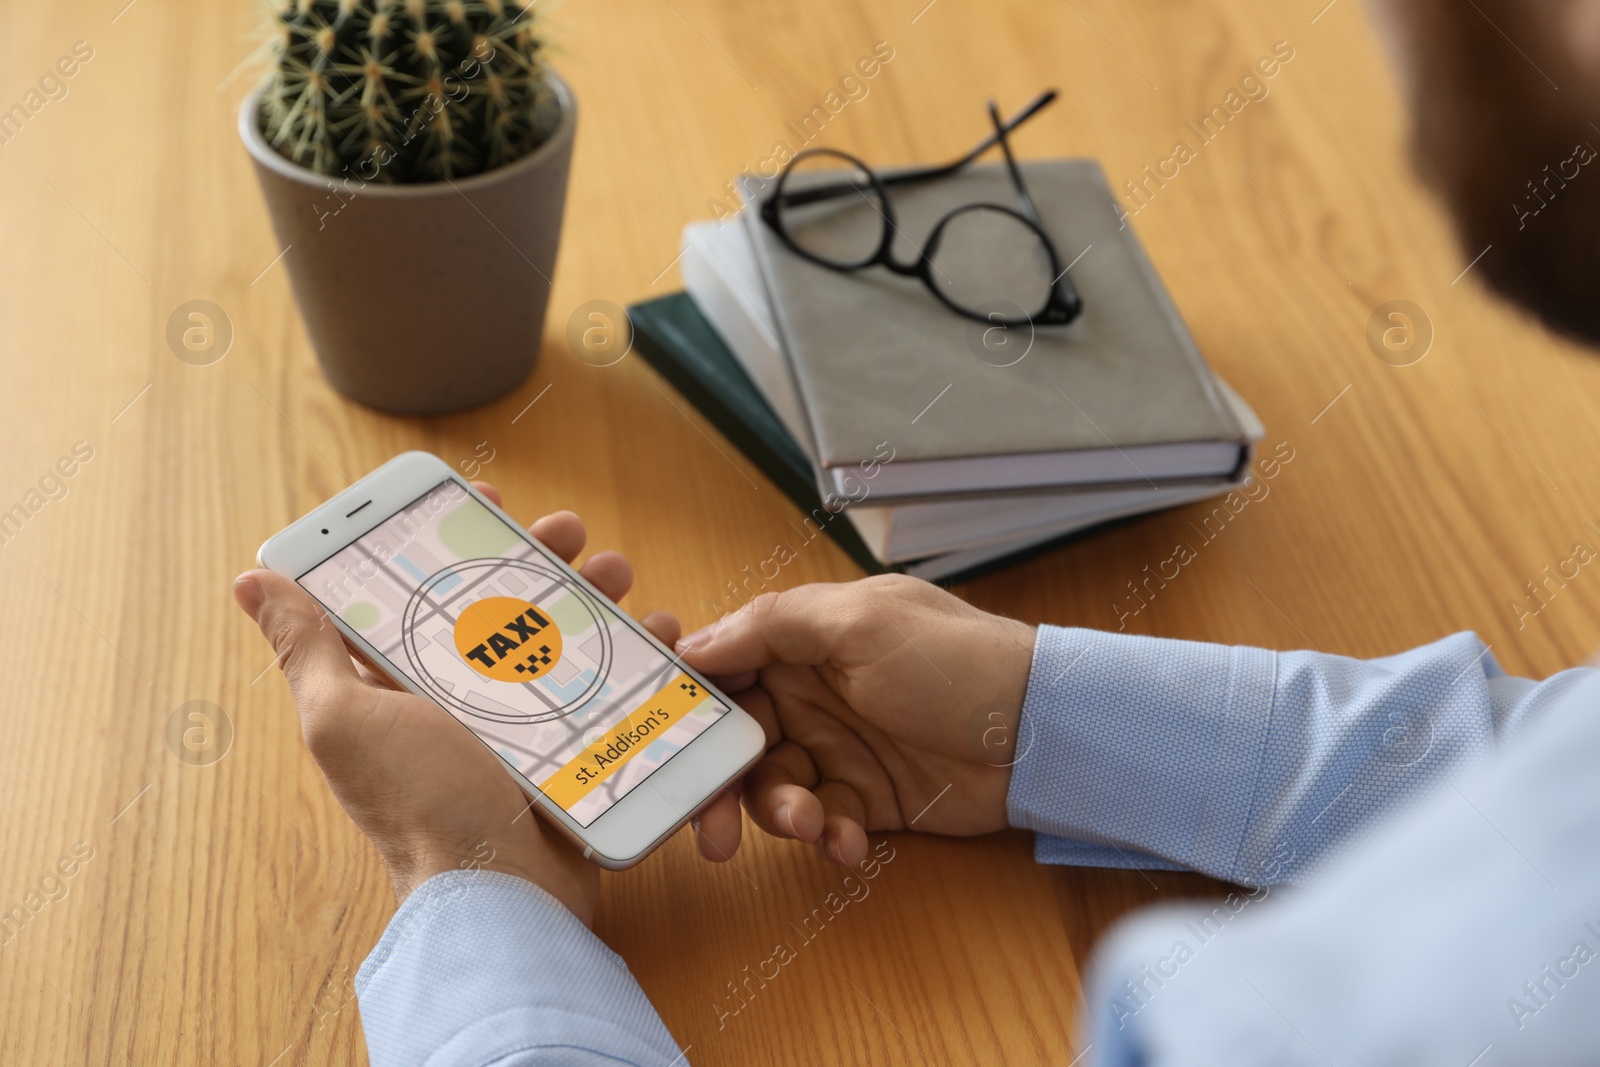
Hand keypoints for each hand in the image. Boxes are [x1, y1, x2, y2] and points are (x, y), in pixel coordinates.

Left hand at [232, 485, 685, 921]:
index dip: (453, 540)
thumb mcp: (345, 720)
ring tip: (621, 574)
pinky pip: (607, 686)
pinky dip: (636, 653)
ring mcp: (522, 724)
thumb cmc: (418, 803)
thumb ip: (306, 650)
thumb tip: (254, 580)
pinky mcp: (573, 748)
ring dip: (595, 593)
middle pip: (504, 604)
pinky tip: (658, 629)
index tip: (487, 502)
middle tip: (571, 531)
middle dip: (540, 557)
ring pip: (564, 636)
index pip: (423, 591)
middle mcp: (460, 698)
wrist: (500, 892)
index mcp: (400, 684)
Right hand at [679, 574, 1036, 866]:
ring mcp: (839, 749)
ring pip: (773, 790)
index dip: (687, 708)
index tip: (651, 745)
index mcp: (803, 642)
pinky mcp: (867, 799)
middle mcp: (811, 694)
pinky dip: (829, 837)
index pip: (723, 672)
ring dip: (781, 815)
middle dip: (718, 789)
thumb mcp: (861, 622)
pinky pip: (823, 822)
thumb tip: (695, 643)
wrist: (1042, 730)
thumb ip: (774, 626)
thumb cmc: (954, 660)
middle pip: (735, 744)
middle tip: (711, 835)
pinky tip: (850, 844)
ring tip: (813, 825)